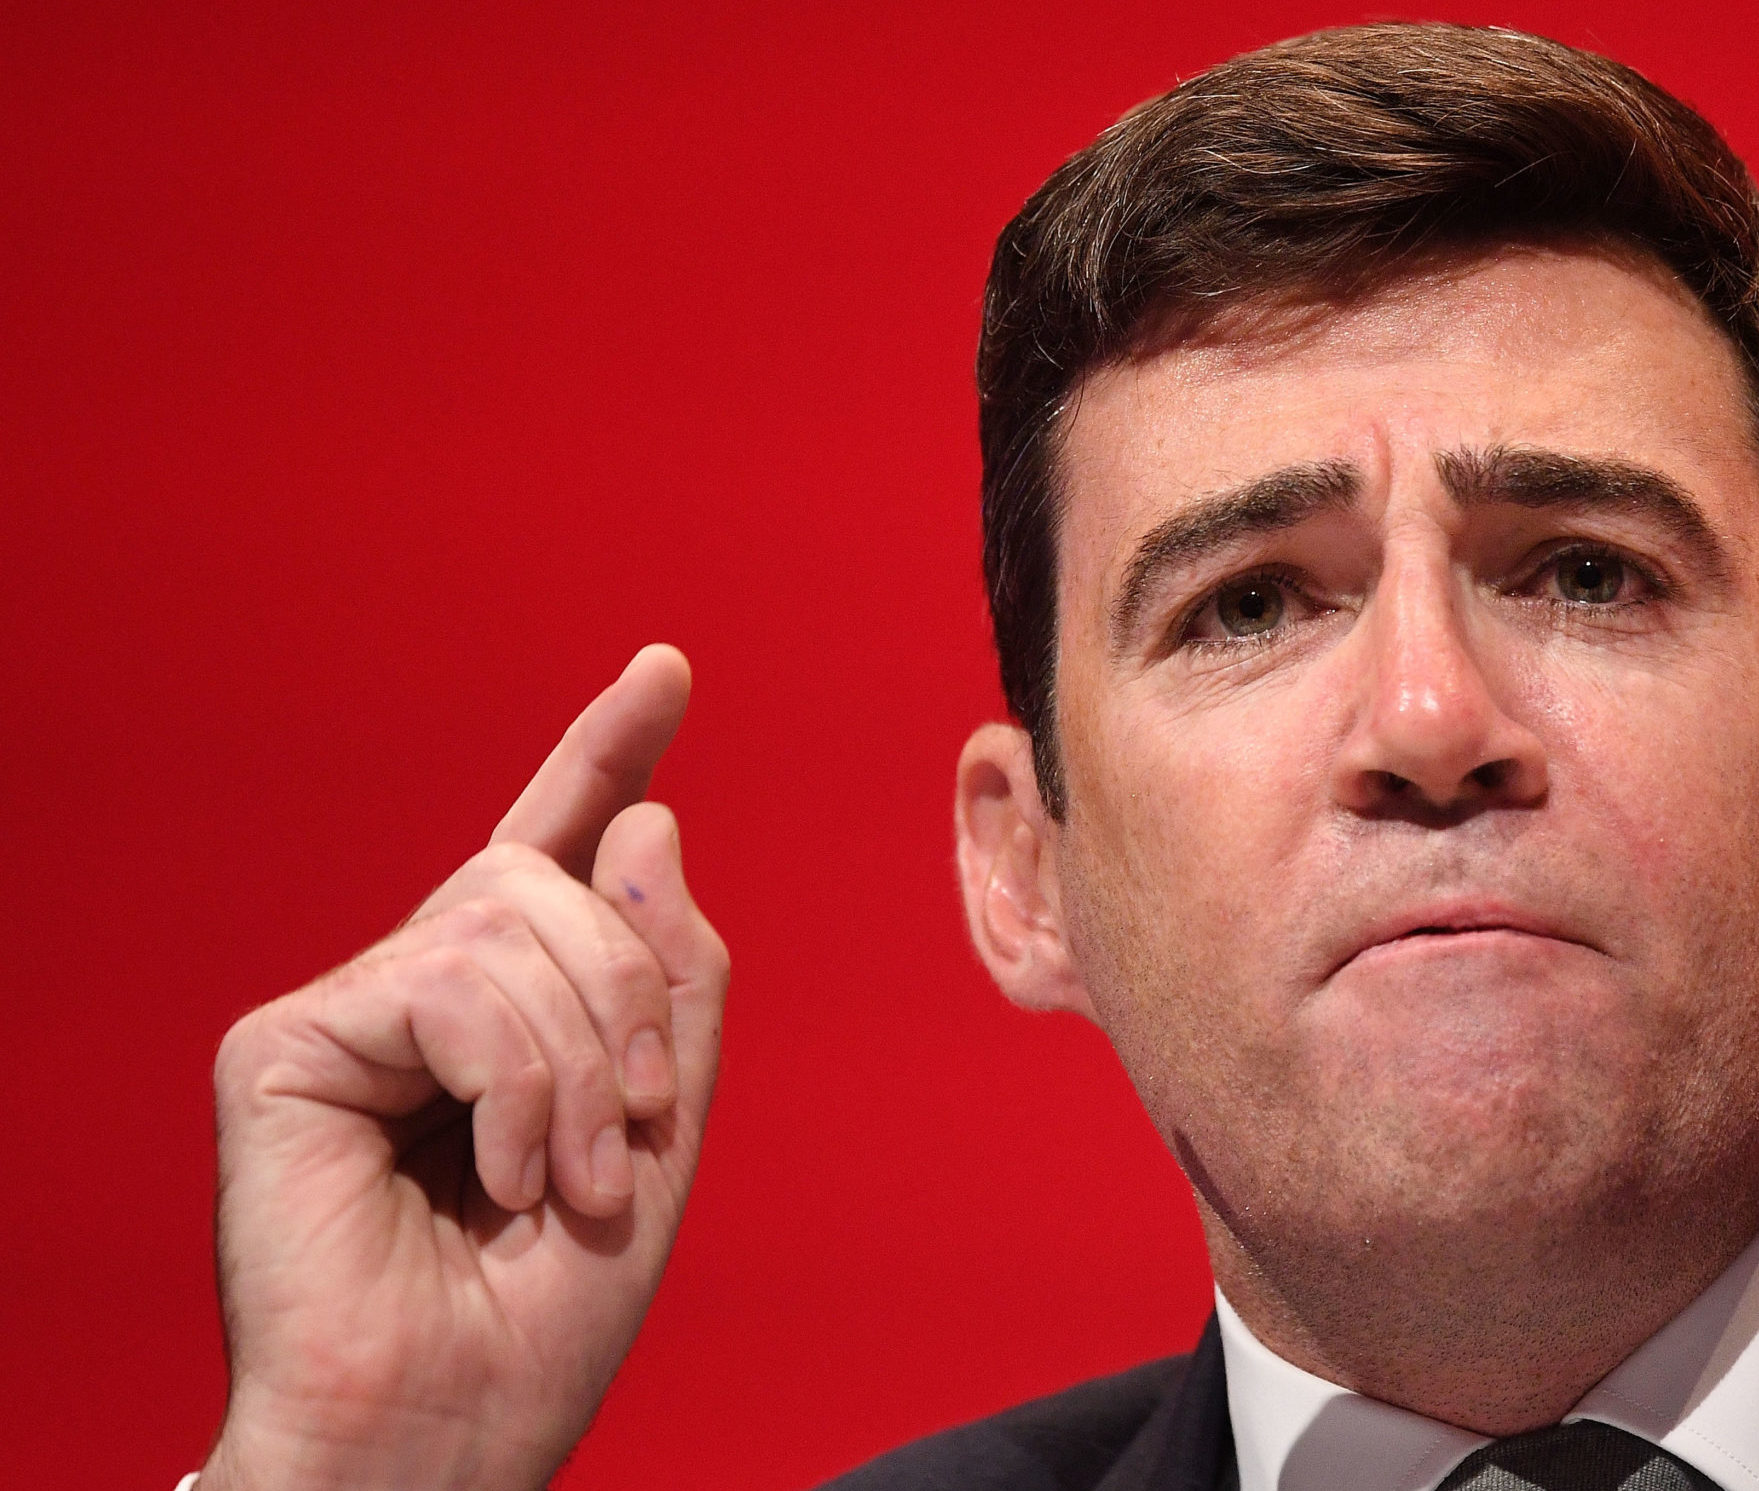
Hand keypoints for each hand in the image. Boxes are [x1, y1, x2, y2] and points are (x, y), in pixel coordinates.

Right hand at [199, 645, 729, 1490]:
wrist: (445, 1430)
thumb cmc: (542, 1312)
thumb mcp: (658, 1134)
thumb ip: (667, 982)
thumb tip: (649, 818)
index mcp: (513, 1011)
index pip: (560, 848)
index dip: (607, 752)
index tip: (664, 668)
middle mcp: (424, 988)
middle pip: (565, 883)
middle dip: (632, 1003)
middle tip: (631, 1137)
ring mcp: (349, 1009)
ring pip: (512, 926)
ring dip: (583, 1067)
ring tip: (564, 1183)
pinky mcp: (283, 1043)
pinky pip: (449, 984)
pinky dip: (513, 1082)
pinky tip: (498, 1172)